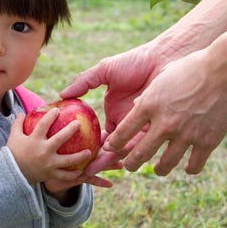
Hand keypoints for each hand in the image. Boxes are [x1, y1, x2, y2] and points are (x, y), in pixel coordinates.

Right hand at [8, 109, 90, 185]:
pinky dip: (73, 174)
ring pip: (68, 160)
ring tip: (89, 152)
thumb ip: (18, 124)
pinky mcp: (50, 174)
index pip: (43, 125)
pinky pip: (64, 175)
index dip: (51, 116)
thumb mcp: (13, 137)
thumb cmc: (13, 153)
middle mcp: (43, 151)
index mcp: (34, 140)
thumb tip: (22, 113)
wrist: (12, 175)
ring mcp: (48, 164)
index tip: (58, 110)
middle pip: (60, 139)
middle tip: (78, 123)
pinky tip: (81, 171)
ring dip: (80, 156)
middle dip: (70, 130)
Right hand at [60, 44, 164, 173]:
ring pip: (125, 150)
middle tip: (82, 170)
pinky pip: (141, 144)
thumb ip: (84, 82)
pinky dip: (128, 152)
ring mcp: (142, 127)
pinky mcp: (157, 128)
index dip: (89, 147)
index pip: (101, 137)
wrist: (163, 58)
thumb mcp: (105, 71)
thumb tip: (62, 94)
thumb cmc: (135, 61)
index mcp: (115, 114)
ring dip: (110, 160)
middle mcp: (128, 124)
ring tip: (94, 168)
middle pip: (111, 148)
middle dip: (97, 160)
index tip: (74, 155)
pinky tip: (114, 157)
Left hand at [104, 48, 226, 174]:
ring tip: (158, 169)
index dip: (114, 144)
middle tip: (130, 166)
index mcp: (149, 105)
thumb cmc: (193, 68)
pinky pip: (193, 166)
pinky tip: (187, 167)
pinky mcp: (207, 142)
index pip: (122, 133)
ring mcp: (186, 135)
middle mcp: (164, 123)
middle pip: (139, 155)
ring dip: (159, 169)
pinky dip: (189, 168)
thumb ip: (149, 96)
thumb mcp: (163, 78)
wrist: (226, 69)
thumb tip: (137, 106)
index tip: (111, 148)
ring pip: (165, 165)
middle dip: (131, 164)